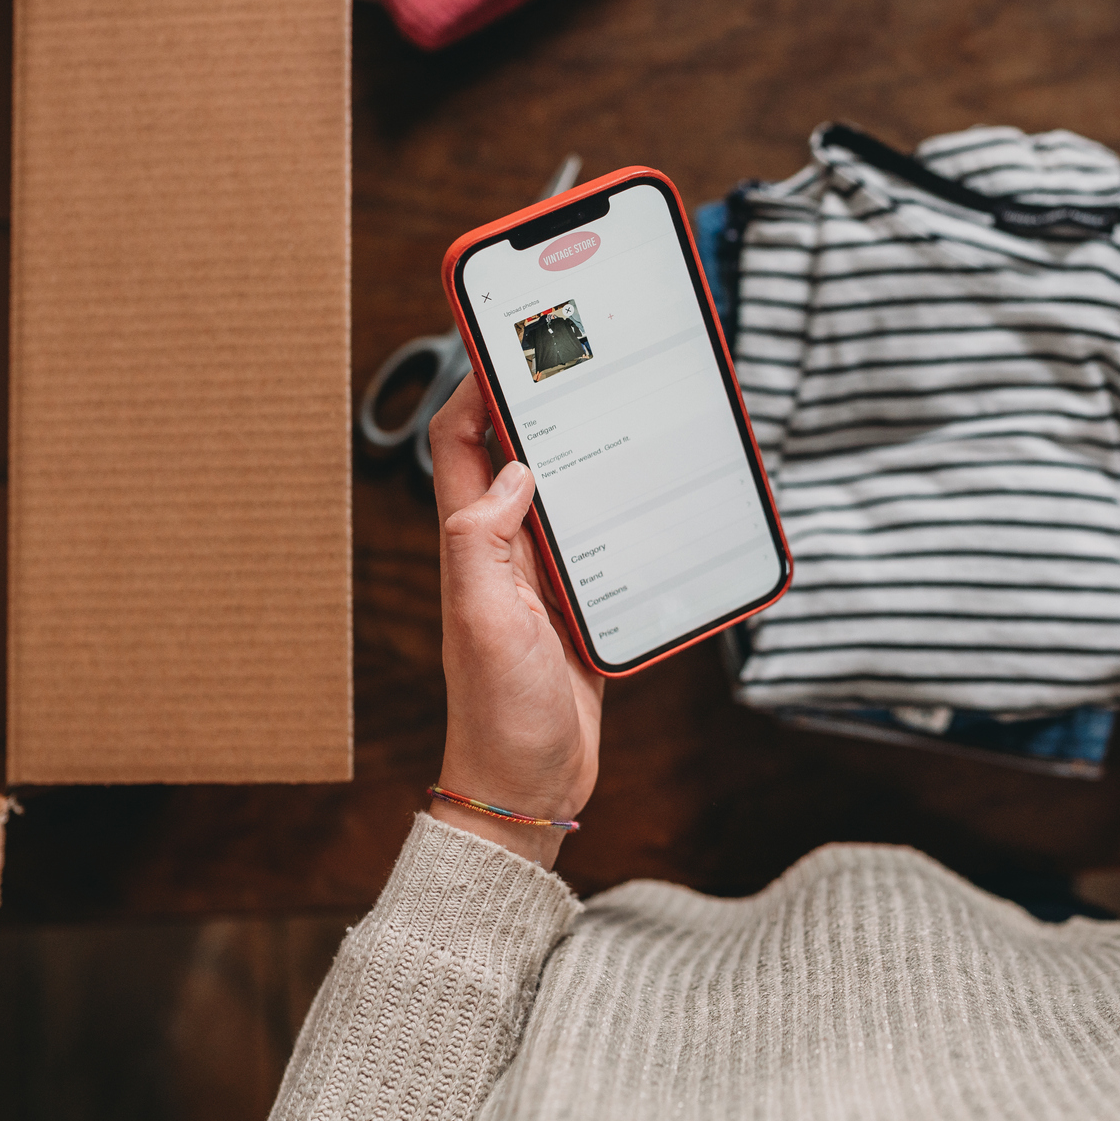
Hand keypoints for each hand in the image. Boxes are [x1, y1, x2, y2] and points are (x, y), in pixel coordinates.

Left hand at [428, 375, 603, 867]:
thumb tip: (512, 471)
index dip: (478, 384)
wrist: (532, 784)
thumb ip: (483, 543)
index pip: (463, 440)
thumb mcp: (483, 622)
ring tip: (624, 403)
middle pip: (518, 450)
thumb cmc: (496, 712)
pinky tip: (656, 489)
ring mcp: (544, 574)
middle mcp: (504, 549)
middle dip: (541, 400)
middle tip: (581, 355)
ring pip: (564, 488)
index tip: (511, 336)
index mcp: (472, 543)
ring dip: (586, 447)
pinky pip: (601, 536)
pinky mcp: (581, 601)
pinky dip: (623, 505)